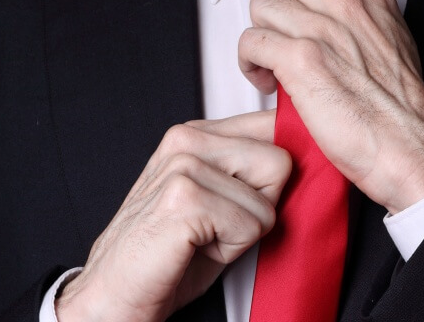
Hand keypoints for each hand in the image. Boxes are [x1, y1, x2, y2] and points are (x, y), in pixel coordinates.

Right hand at [56, 111, 290, 321]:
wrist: (117, 295)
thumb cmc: (170, 255)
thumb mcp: (219, 202)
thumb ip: (252, 171)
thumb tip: (306, 151)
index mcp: (195, 134)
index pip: (274, 127)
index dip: (274, 177)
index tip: (241, 203)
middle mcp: (186, 139)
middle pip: (280, 162)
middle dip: (259, 207)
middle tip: (215, 228)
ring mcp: (183, 165)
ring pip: (268, 199)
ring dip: (242, 232)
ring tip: (202, 239)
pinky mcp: (183, 198)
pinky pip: (252, 225)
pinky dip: (231, 250)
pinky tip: (194, 250)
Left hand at [238, 0, 423, 213]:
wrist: (410, 147)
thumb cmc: (400, 105)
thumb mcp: (392, 35)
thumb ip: (359, 10)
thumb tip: (323, 1)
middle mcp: (345, 3)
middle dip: (272, 2)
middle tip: (281, 32)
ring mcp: (322, 29)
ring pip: (260, 4)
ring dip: (260, 35)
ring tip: (274, 63)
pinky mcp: (302, 61)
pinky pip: (251, 41)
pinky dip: (251, 64)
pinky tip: (270, 82)